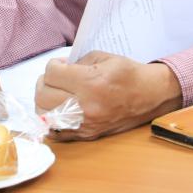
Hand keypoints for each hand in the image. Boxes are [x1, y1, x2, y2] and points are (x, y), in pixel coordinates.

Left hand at [34, 51, 182, 140]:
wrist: (151, 96)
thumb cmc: (129, 74)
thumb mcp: (105, 58)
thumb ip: (78, 62)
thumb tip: (60, 69)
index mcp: (91, 83)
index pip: (52, 74)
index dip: (52, 66)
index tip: (60, 65)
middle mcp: (85, 105)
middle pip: (42, 96)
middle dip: (44, 83)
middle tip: (53, 78)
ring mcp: (85, 123)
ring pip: (44, 115)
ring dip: (44, 101)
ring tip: (55, 93)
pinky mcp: (87, 134)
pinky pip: (55, 132)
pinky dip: (52, 120)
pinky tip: (59, 110)